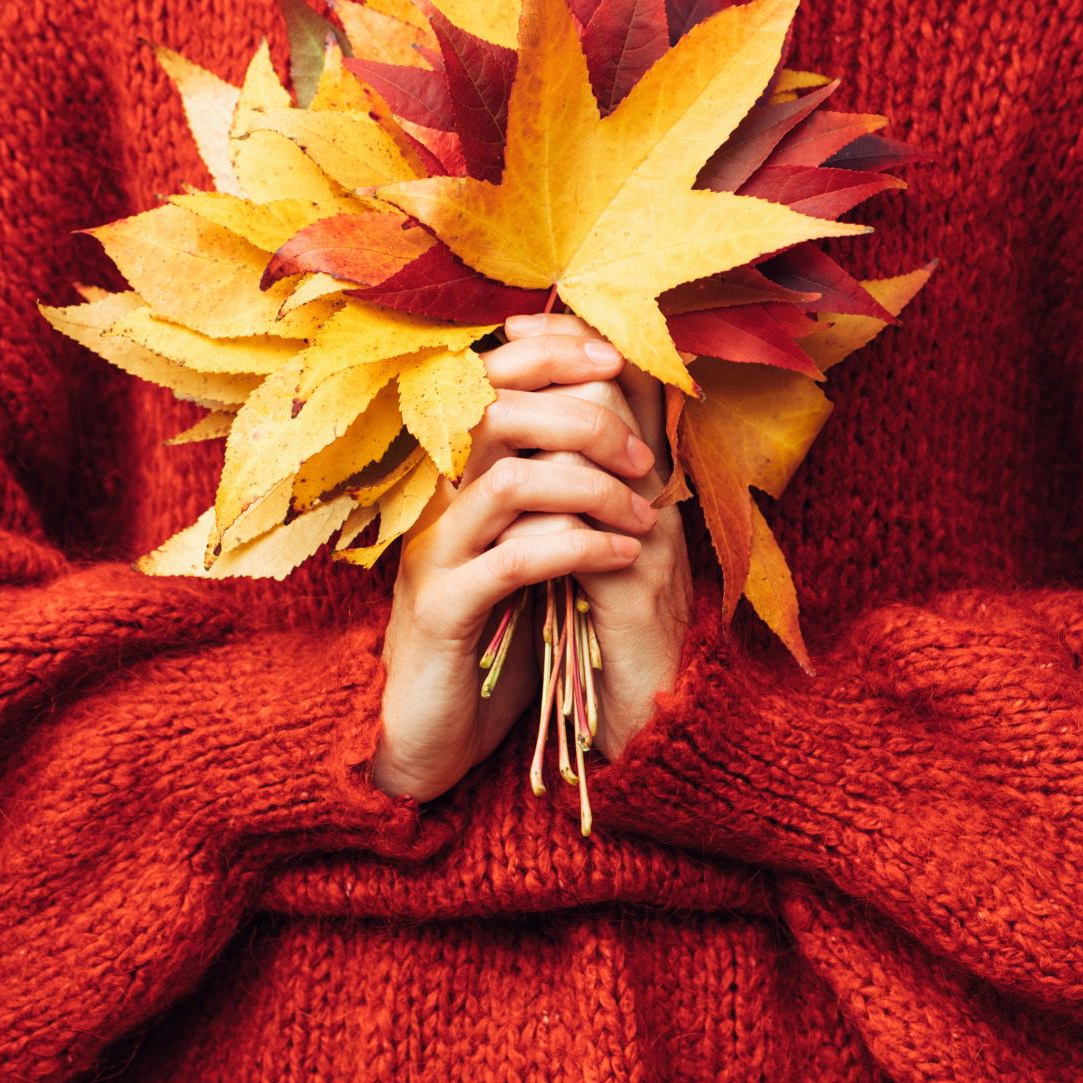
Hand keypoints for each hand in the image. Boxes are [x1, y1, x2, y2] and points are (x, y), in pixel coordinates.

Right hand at [372, 317, 659, 802]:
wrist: (437, 728)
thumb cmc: (499, 632)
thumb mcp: (535, 545)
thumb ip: (560, 481)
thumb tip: (623, 409)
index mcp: (460, 476)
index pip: (492, 381)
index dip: (550, 354)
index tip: (616, 358)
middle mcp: (439, 501)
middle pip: (498, 414)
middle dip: (586, 418)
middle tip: (646, 458)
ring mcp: (436, 553)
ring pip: (509, 480)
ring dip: (592, 486)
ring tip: (643, 515)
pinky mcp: (443, 610)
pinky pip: (513, 560)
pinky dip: (579, 547)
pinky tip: (622, 556)